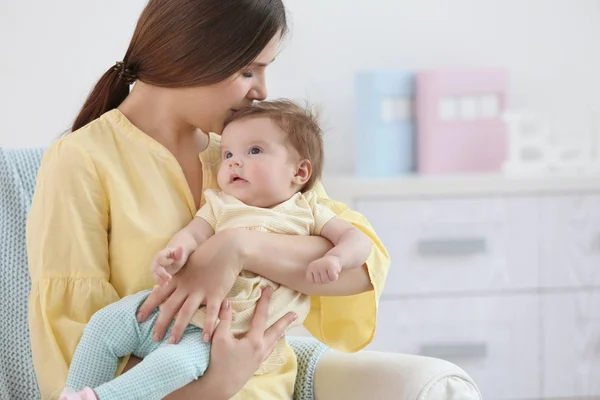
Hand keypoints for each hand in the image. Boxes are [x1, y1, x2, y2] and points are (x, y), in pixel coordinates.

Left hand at [137, 229, 244, 344]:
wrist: (227, 248)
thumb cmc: (207, 255)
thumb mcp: (187, 264)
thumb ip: (178, 276)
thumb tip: (165, 286)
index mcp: (178, 278)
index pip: (158, 294)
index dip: (147, 306)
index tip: (138, 318)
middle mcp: (187, 286)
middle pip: (169, 307)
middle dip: (160, 324)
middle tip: (154, 338)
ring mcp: (201, 290)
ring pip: (186, 313)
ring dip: (178, 329)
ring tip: (172, 343)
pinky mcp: (216, 294)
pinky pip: (211, 313)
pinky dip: (208, 327)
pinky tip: (205, 339)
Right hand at [151, 246, 184, 286]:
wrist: (174, 260)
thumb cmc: (177, 257)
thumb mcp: (179, 255)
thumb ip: (179, 253)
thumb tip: (180, 247)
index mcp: (161, 254)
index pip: (160, 257)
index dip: (165, 260)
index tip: (172, 261)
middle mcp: (156, 261)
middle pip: (156, 267)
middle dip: (162, 273)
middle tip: (170, 278)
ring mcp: (155, 268)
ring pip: (155, 274)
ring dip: (159, 279)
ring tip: (166, 284)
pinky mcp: (156, 274)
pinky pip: (156, 278)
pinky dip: (159, 282)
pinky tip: (164, 285)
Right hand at [205, 286, 297, 398]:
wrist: (221, 386)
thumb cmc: (219, 362)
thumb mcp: (220, 338)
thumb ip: (225, 319)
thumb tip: (227, 302)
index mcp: (254, 340)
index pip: (261, 316)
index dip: (265, 301)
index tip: (269, 290)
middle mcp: (261, 348)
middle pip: (276, 331)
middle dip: (285, 321)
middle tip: (295, 313)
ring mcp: (260, 358)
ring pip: (274, 342)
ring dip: (280, 332)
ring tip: (286, 327)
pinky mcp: (256, 364)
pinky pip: (269, 350)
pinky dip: (273, 343)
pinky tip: (271, 344)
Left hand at [306, 254, 341, 283]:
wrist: (335, 257)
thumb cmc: (325, 268)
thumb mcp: (316, 272)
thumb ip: (314, 278)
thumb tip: (312, 283)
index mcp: (310, 267)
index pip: (311, 281)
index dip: (317, 280)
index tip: (320, 274)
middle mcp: (315, 266)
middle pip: (319, 282)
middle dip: (324, 280)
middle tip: (327, 273)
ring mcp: (322, 266)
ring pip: (326, 280)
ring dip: (330, 279)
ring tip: (330, 272)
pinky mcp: (330, 266)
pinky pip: (332, 278)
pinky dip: (335, 277)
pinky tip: (334, 271)